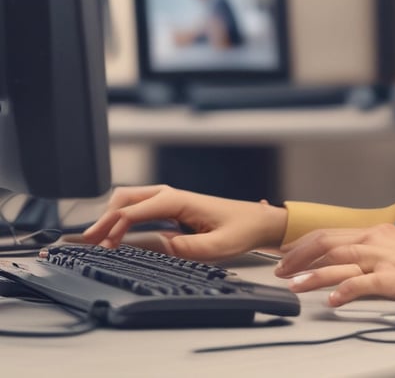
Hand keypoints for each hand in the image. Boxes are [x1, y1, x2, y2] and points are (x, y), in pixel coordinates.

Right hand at [81, 185, 286, 260]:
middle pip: (127, 198)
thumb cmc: (242, 230)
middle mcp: (172, 195)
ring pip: (130, 200)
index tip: (102, 245)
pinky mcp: (171, 208)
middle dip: (105, 217)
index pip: (139, 208)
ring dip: (111, 216)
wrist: (259, 221)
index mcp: (181, 200)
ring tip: (95, 240)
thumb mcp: (216, 246)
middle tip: (87, 242)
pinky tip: (114, 235)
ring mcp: (171, 200)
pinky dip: (122, 218)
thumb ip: (185, 248)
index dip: (117, 226)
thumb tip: (156, 246)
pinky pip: (139, 208)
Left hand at [275, 223, 394, 307]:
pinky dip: (342, 292)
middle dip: (298, 256)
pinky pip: (361, 285)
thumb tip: (349, 264)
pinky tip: (330, 301)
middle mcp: (375, 241)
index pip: (330, 234)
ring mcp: (383, 259)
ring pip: (338, 263)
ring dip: (312, 275)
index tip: (286, 253)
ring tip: (293, 285)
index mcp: (375, 232)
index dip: (304, 243)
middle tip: (280, 269)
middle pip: (327, 244)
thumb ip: (372, 252)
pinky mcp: (393, 280)